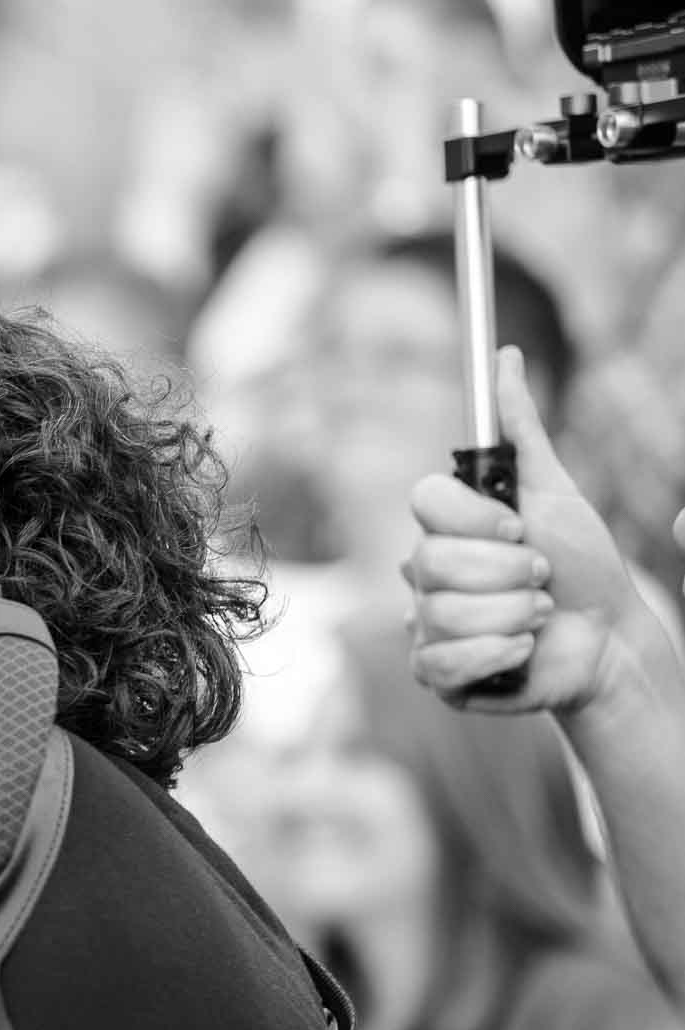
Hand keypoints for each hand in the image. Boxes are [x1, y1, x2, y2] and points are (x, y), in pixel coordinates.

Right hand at [404, 347, 649, 715]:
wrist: (607, 639)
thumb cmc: (583, 565)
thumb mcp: (556, 491)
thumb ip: (523, 429)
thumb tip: (506, 357)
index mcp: (447, 527)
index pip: (425, 502)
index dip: (476, 519)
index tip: (520, 527)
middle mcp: (425, 572)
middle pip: (431, 562)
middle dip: (508, 573)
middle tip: (541, 578)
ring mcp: (424, 622)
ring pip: (441, 613)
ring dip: (511, 617)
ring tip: (538, 618)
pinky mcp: (434, 672)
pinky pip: (439, 662)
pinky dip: (494, 655)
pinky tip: (520, 652)